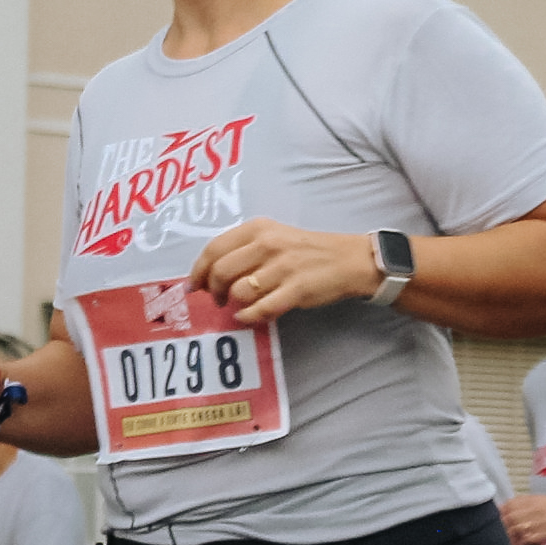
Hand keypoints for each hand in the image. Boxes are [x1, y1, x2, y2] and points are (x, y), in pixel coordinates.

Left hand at [193, 219, 378, 322]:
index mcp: (259, 228)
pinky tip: (251, 315)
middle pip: (221, 271)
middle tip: (217, 299)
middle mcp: (268, 244)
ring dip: (234, 303)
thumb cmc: (308, 250)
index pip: (214, 248)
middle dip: (213, 290)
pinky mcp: (296, 289)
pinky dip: (250, 316)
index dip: (199, 270)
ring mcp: (283, 267)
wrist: (350, 259)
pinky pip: (260, 308)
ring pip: (239, 291)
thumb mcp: (275, 236)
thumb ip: (244, 250)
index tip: (195, 285)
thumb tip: (208, 276)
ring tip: (240, 306)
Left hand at [499, 494, 545, 544]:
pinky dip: (518, 543)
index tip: (497, 517)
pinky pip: (524, 540)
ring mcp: (537, 523)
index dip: (501, 512)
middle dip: (502, 524)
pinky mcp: (541, 535)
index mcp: (532, 500)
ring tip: (507, 539)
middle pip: (510, 517)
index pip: (510, 505)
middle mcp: (534, 510)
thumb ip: (523, 502)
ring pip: (515, 530)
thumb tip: (505, 507)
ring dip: (509, 535)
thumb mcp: (540, 499)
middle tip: (499, 530)